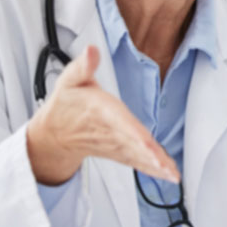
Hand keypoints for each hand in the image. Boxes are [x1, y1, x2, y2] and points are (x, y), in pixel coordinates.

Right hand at [26, 45, 179, 185]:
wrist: (55, 133)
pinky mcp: (119, 153)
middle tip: (165, 167)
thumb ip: (82, 66)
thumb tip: (91, 50)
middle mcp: (109, 132)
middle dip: (148, 155)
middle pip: (132, 143)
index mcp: (100, 111)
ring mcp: (114, 146)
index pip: (119, 122)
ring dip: (154, 166)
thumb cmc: (67, 104)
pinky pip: (137, 163)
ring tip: (172, 174)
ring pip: (136, 157)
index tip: (147, 144)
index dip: (133, 133)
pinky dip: (153, 171)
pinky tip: (169, 175)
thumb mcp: (70, 80)